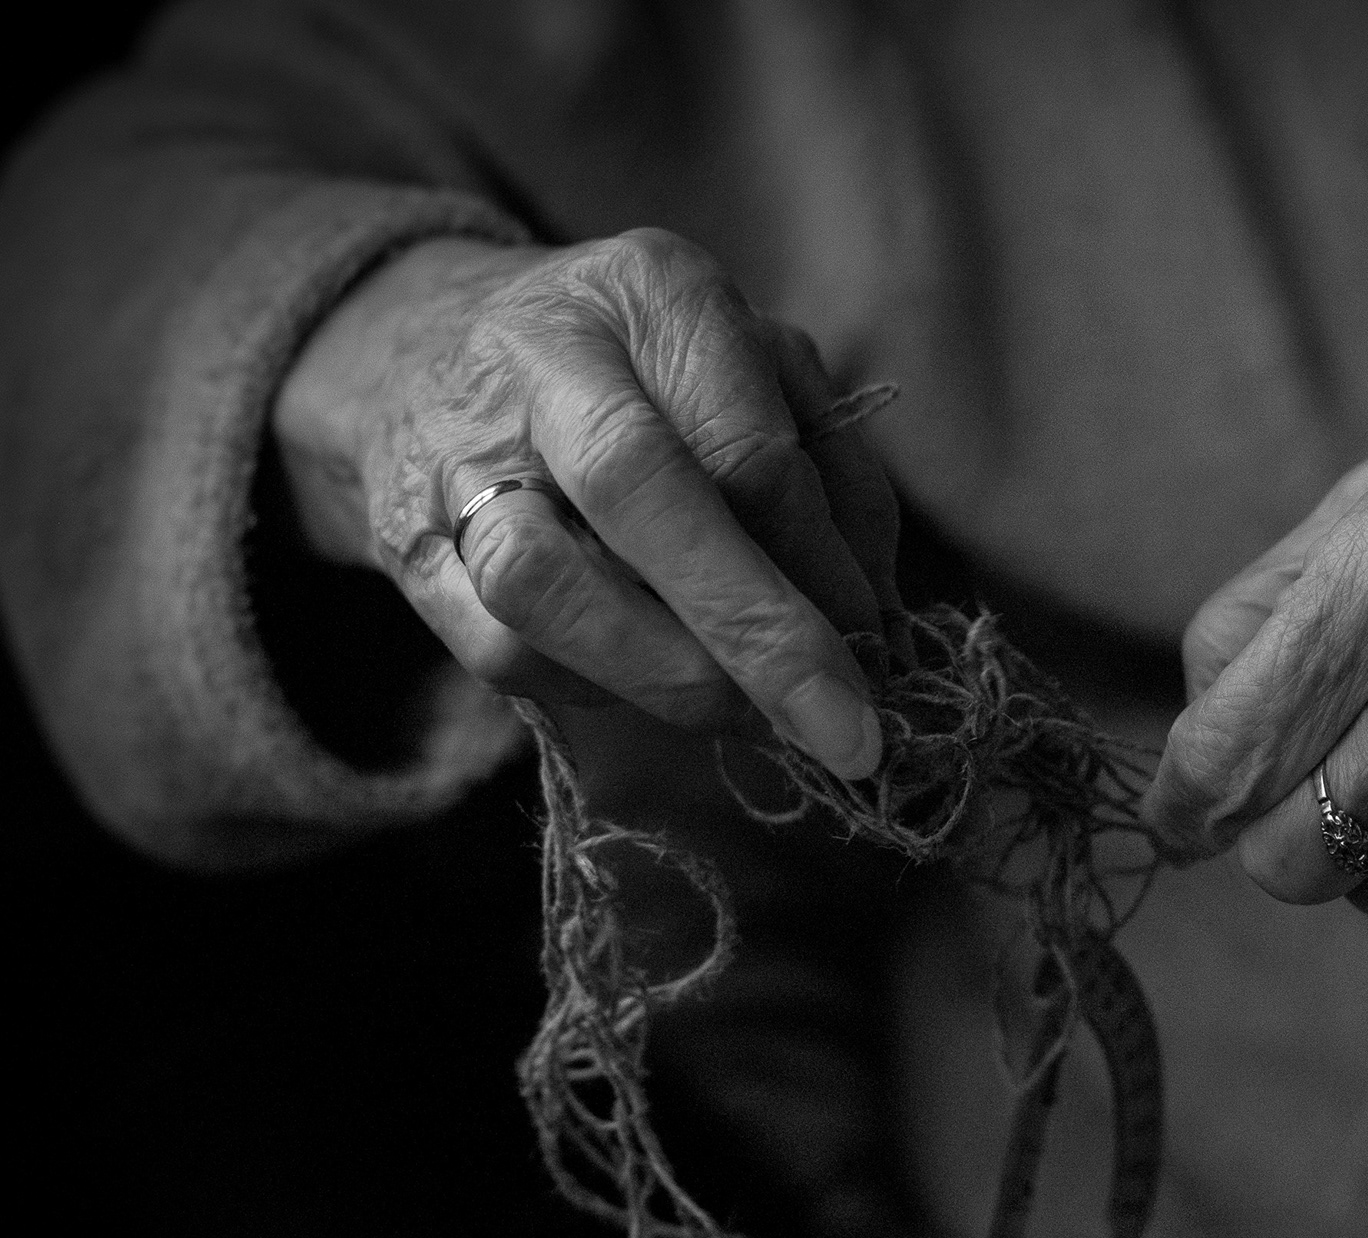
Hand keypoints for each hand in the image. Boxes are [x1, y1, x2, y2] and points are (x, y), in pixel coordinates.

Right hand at [272, 228, 901, 779]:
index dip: (820, 569)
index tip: (873, 651)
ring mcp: (459, 455)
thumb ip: (832, 481)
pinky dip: (599, 688)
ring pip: (544, 585)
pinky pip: (504, 653)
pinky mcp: (412, 553)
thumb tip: (872, 624)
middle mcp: (545, 357)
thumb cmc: (645, 375)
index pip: (747, 442)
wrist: (431, 350)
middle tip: (841, 732)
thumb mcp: (761, 380)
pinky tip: (655, 679)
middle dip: (755, 632)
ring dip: (670, 675)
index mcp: (655, 292)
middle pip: (641, 489)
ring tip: (749, 713)